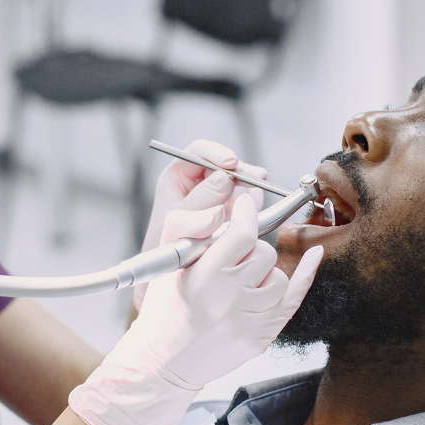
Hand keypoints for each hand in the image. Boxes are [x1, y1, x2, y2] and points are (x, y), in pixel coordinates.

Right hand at [134, 195, 321, 388]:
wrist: (161, 362)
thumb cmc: (162, 311)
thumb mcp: (167, 264)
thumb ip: (191, 229)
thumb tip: (225, 209)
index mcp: (204, 278)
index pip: (242, 234)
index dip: (246, 213)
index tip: (244, 205)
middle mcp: (229, 300)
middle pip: (264, 254)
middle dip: (249, 248)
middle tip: (231, 256)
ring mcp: (248, 322)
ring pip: (278, 277)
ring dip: (263, 272)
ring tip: (241, 280)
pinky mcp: (260, 338)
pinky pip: (293, 300)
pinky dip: (305, 276)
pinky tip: (313, 256)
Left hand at [140, 140, 267, 252]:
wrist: (174, 273)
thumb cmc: (166, 247)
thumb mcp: (177, 223)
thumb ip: (200, 200)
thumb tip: (225, 179)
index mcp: (177, 176)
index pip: (198, 151)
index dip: (217, 152)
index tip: (232, 163)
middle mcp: (197, 181)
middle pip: (224, 162)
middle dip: (242, 170)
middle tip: (259, 177)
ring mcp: (217, 194)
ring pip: (240, 179)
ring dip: (249, 187)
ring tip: (253, 201)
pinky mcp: (231, 207)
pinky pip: (247, 197)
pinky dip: (253, 202)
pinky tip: (252, 212)